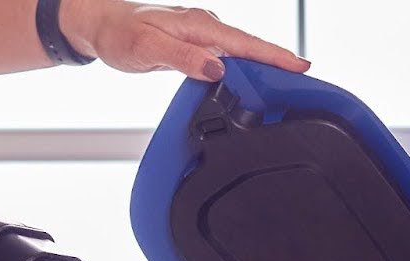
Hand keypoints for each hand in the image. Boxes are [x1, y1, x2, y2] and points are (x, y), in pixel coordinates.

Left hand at [60, 0, 309, 81]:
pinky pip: (229, 57)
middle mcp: (206, 27)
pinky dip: (245, 69)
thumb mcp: (148, 48)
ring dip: (264, 68)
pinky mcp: (198, 46)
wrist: (102, 25)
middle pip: (252, 48)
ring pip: (242, 53)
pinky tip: (253, 82)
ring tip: (289, 87)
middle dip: (280, 63)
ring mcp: (203, 36)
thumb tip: (216, 69)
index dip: (275, 56)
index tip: (301, 67)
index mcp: (200, 25)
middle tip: (306, 83)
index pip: (246, 43)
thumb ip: (183, 58)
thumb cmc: (121, 33)